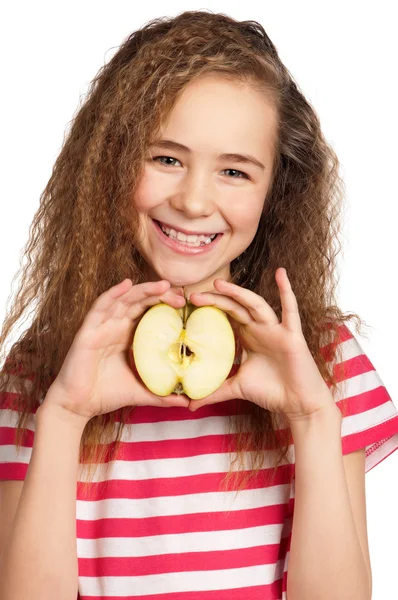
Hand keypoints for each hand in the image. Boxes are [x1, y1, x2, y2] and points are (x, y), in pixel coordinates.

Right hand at [43, 279, 189, 421]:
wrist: (78, 406)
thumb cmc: (107, 394)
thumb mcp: (141, 391)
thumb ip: (162, 394)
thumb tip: (188, 402)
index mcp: (128, 335)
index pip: (149, 312)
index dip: (165, 304)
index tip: (185, 304)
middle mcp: (115, 326)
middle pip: (139, 302)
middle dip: (160, 295)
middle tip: (181, 295)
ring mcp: (102, 327)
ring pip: (124, 300)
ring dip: (143, 289)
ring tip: (163, 285)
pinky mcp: (88, 331)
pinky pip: (100, 307)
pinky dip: (113, 293)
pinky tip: (127, 284)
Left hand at [186, 268, 336, 421]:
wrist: (298, 405)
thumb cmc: (271, 391)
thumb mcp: (236, 388)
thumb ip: (213, 392)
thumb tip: (189, 405)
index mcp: (248, 336)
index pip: (226, 315)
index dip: (209, 307)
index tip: (188, 303)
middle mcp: (260, 329)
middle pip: (235, 307)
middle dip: (215, 300)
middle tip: (193, 295)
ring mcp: (276, 329)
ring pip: (255, 304)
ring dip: (237, 293)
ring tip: (219, 284)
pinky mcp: (292, 335)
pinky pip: (290, 310)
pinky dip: (286, 291)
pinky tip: (281, 273)